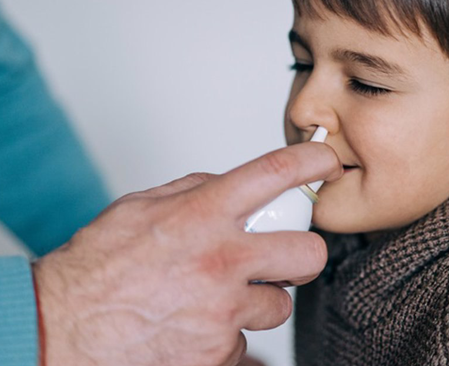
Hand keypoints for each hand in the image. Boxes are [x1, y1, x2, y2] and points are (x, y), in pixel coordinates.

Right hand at [33, 141, 341, 365]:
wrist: (61, 329)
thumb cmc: (97, 267)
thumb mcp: (140, 207)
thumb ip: (193, 190)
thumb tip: (231, 184)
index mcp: (203, 215)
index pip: (276, 173)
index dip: (313, 162)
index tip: (326, 162)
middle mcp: (221, 261)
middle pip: (307, 252)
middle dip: (303, 253)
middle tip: (283, 256)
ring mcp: (223, 312)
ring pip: (279, 305)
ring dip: (258, 301)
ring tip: (217, 298)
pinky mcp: (219, 352)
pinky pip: (245, 340)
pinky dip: (227, 334)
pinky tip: (195, 325)